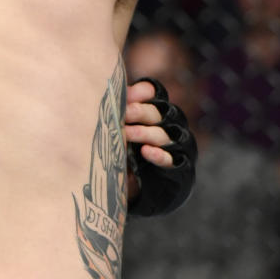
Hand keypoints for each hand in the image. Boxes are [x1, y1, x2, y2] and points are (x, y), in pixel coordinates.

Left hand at [124, 77, 197, 215]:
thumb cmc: (126, 151)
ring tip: (127, 133)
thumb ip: (116, 115)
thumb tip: (103, 99)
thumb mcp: (120, 132)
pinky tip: (146, 151)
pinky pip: (169, 158)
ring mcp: (173, 144)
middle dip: (140, 111)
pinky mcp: (176, 165)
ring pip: (162, 134)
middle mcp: (167, 123)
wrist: (141, 186)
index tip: (125, 95)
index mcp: (152, 109)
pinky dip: (158, 154)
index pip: (150, 93)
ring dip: (144, 133)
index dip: (140, 93)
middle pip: (157, 112)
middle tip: (124, 113)